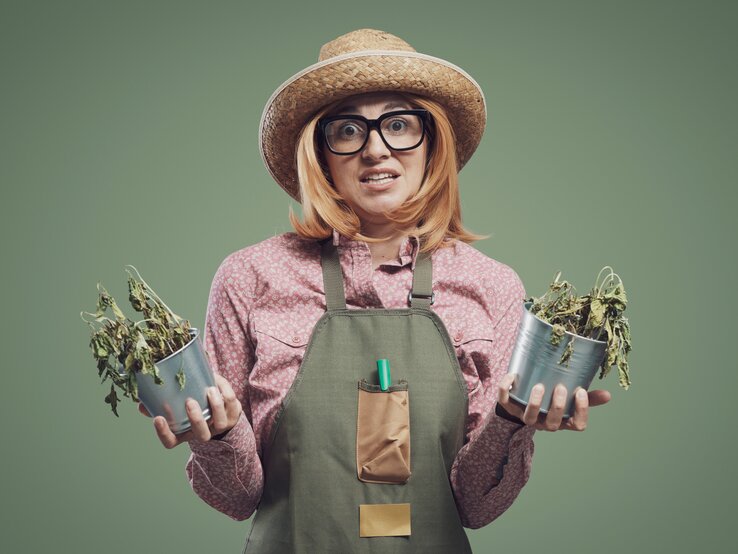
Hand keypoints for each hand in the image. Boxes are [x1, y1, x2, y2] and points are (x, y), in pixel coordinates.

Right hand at [137, 374, 242, 447]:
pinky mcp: (234, 414)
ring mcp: (220, 425)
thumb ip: (157, 404)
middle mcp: (203, 432)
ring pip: (221, 422)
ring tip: (209, 389)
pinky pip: (233, 404)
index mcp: (185, 433)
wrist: (220, 410)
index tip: (157, 419)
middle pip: (201, 435)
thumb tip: (139, 401)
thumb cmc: (191, 406)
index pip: (171, 442)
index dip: (164, 434)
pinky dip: (226, 391)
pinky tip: (216, 380)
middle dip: (196, 419)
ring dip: (216, 405)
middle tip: (189, 402)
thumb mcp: (174, 407)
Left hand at [496, 373, 610, 431]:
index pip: (578, 425)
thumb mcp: (570, 398)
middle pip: (553, 423)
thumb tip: (608, 395)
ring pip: (529, 418)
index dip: (581, 411)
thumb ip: (588, 397)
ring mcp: (526, 416)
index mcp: (563, 421)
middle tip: (560, 388)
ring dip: (534, 402)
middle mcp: (544, 423)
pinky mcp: (509, 407)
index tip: (580, 392)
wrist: (522, 400)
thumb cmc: (551, 399)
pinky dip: (506, 388)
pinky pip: (504, 401)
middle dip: (557, 406)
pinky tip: (513, 376)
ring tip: (539, 386)